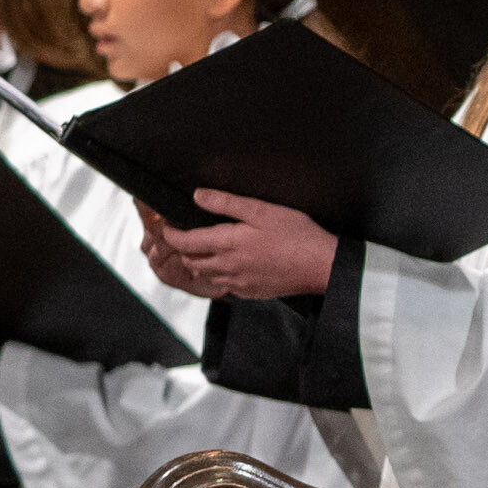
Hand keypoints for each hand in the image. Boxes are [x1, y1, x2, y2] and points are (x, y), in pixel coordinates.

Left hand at [145, 189, 338, 301]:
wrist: (321, 266)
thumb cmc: (296, 235)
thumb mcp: (262, 210)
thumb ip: (226, 203)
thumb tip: (198, 195)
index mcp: (227, 244)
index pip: (185, 242)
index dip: (171, 234)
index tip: (166, 227)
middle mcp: (227, 267)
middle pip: (192, 261)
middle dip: (183, 250)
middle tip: (184, 238)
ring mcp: (239, 283)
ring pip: (206, 276)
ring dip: (199, 264)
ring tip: (203, 252)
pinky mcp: (252, 292)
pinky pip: (225, 286)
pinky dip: (219, 276)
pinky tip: (230, 267)